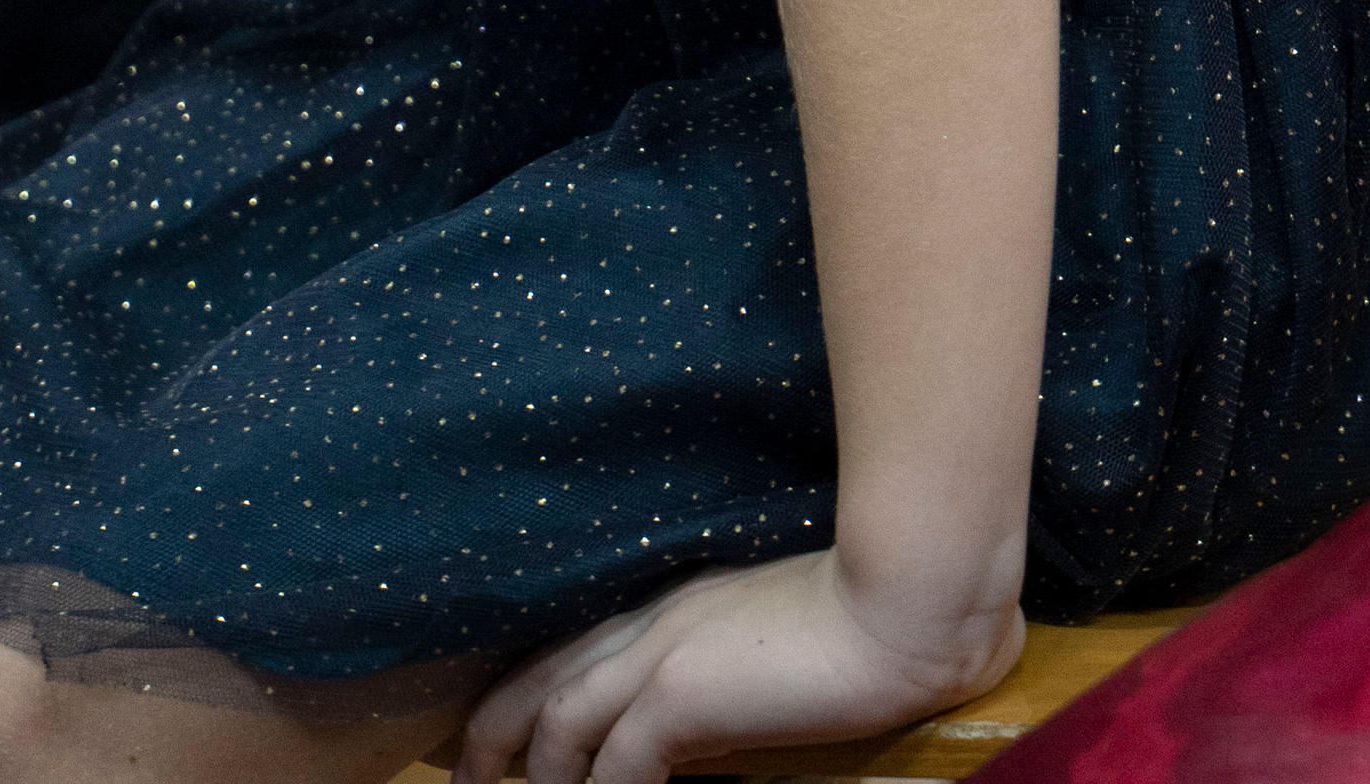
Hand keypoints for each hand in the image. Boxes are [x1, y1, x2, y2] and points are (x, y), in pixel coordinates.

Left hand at [456, 547, 1024, 783]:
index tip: (495, 733)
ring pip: (563, 721)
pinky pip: (617, 761)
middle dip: (495, 733)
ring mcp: (666, 652)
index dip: (526, 688)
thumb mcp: (772, 642)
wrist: (903, 604)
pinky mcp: (686, 693)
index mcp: (674, 606)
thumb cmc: (863, 621)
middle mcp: (655, 623)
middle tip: (465, 777)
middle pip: (545, 679)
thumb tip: (702, 719)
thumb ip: (727, 673)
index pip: (575, 648)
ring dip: (536, 775)